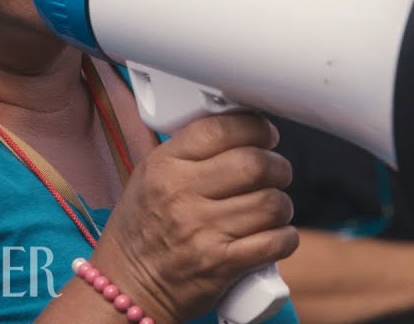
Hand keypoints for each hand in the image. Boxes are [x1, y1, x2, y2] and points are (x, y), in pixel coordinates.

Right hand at [90, 113, 298, 322]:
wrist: (128, 287)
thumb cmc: (142, 229)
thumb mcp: (149, 176)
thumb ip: (188, 151)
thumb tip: (239, 128)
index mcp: (164, 165)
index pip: (220, 129)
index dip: (255, 127)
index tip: (266, 134)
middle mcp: (181, 194)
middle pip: (254, 163)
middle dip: (277, 166)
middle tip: (277, 172)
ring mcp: (202, 230)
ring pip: (271, 203)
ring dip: (282, 204)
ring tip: (273, 207)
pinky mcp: (220, 264)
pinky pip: (275, 241)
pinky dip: (285, 237)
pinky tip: (276, 234)